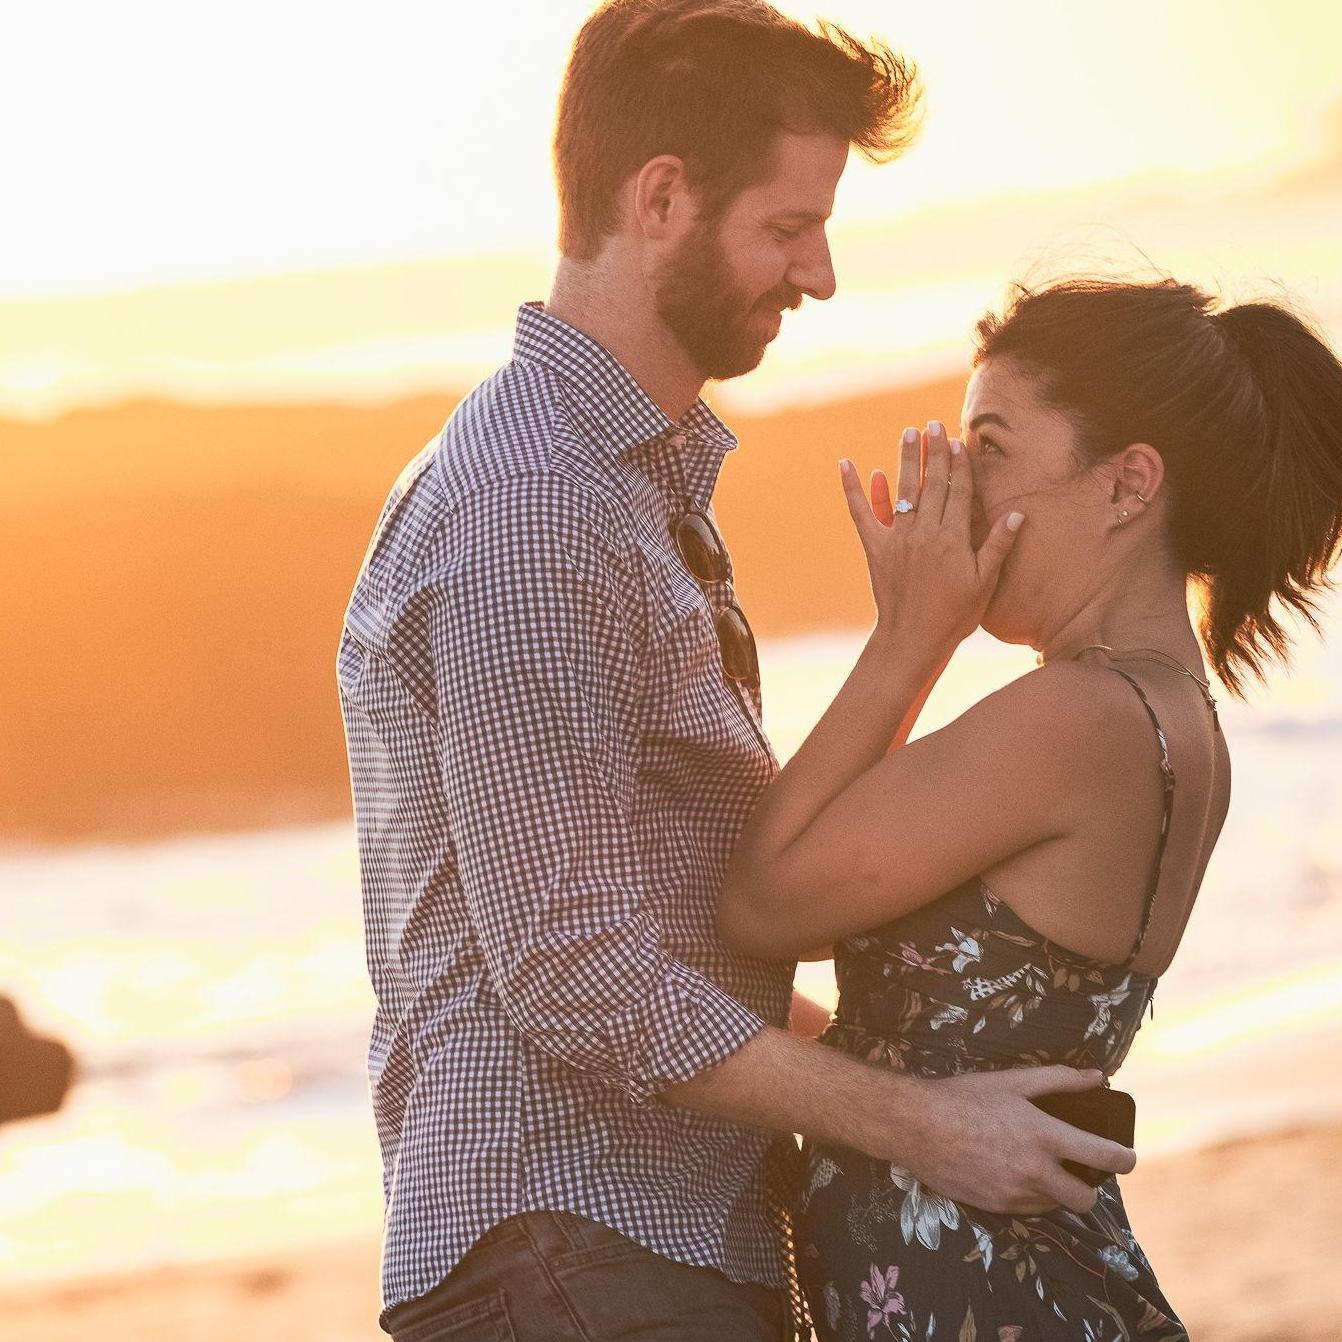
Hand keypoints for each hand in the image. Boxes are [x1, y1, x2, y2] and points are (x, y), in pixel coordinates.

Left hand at [840, 420, 1023, 658]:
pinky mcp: (876, 549)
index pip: (958, 491)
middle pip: (931, 484)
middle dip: (933, 452)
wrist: (913, 639)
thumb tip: (1016, 515)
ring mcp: (898, 539)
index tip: (958, 440)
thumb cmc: (955, 615)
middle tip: (932, 424)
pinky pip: (862, 514)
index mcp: (953, 538)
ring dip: (906, 460)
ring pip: (903, 490)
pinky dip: (854, 489)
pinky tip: (848, 464)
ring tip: (908, 433)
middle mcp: (925, 532)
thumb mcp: (984, 583)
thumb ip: (998, 546)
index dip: (959, 465)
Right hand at [868, 1065, 1135, 1215]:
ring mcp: (1015, 1194)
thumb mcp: (1013, 1081)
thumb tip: (1097, 1077)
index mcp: (1045, 1136)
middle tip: (1079, 1168)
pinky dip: (1032, 1196)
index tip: (1126, 1156)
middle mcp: (1035, 1171)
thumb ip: (1060, 1079)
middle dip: (1091, 1186)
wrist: (917, 1126)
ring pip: (1057, 1207)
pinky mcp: (997, 1208)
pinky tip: (1016, 1174)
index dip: (1125, 1158)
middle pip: (1087, 1199)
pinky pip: (1030, 1210)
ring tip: (1040, 1166)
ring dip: (1058, 1191)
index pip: (1106, 1158)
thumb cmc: (965, 1097)